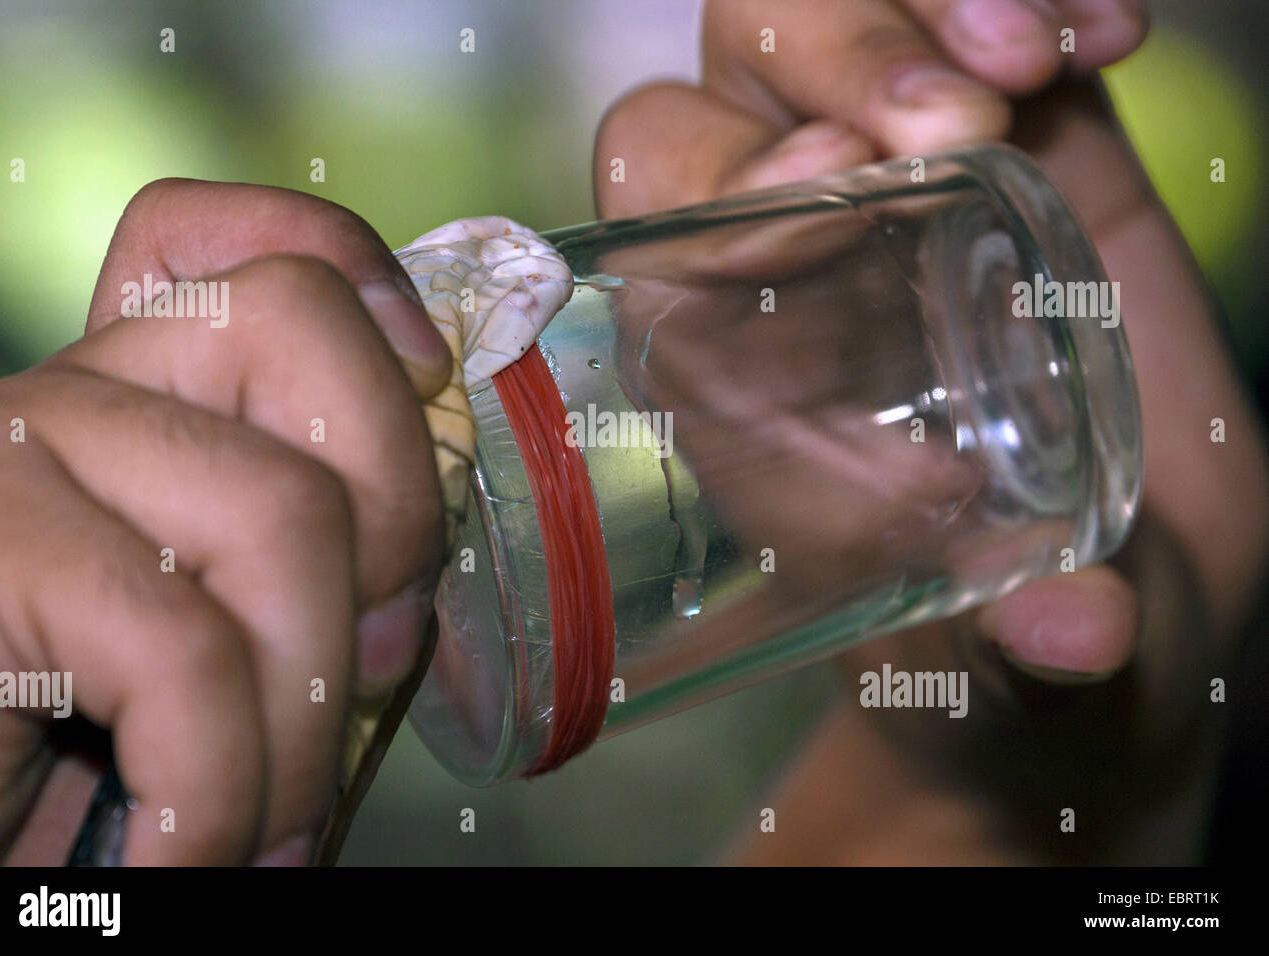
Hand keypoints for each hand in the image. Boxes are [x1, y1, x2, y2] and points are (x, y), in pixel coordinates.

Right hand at [0, 180, 448, 864]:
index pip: (248, 247)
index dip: (362, 274)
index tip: (431, 363)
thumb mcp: (221, 653)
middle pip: (296, 323)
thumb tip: (413, 605)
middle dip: (397, 508)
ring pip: (277, 507)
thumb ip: (301, 586)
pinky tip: (186, 849)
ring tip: (274, 824)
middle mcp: (70, 396)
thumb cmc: (70, 766)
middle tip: (376, 667)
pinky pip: (181, 646)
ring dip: (307, 711)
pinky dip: (220, 784)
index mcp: (142, 406)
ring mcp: (5, 451)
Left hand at [594, 0, 1268, 861]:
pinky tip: (1110, 38)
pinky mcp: (1025, 156)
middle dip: (836, 61)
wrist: (1106, 606)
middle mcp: (798, 257)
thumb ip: (1016, 656)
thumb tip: (1069, 632)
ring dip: (931, 9)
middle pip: (737, 81)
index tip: (832, 183)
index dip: (718, 176)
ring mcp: (908, 191)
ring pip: (847, 20)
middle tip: (958, 119)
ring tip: (1039, 61)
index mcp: (737, 367)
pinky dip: (1045, 2)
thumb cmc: (986, 658)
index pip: (660, 217)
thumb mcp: (989, 671)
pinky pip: (996, 28)